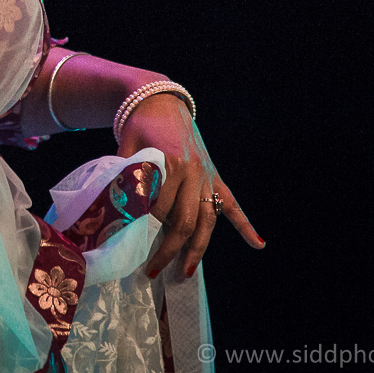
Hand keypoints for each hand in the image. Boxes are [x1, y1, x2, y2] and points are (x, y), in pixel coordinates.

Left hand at [116, 93, 264, 278]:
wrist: (160, 101)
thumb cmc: (139, 126)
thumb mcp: (127, 147)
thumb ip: (124, 176)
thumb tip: (115, 209)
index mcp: (170, 163)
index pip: (159, 207)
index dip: (144, 227)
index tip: (131, 244)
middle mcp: (193, 172)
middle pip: (184, 220)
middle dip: (168, 249)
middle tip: (152, 270)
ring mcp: (206, 175)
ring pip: (207, 219)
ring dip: (197, 248)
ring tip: (186, 272)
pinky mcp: (215, 175)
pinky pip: (233, 203)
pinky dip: (245, 224)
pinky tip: (258, 244)